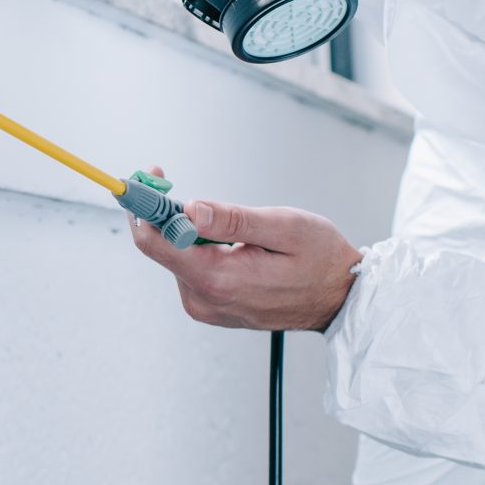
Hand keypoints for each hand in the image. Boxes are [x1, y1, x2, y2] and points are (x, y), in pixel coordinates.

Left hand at [129, 189, 362, 332]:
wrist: (340, 298)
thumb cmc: (321, 260)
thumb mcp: (284, 227)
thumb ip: (232, 219)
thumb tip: (189, 208)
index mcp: (218, 279)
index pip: (155, 242)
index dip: (144, 205)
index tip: (146, 177)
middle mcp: (204, 299)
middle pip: (161, 248)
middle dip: (163, 212)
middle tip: (168, 180)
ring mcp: (207, 307)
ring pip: (176, 257)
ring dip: (185, 230)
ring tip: (222, 220)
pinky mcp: (212, 307)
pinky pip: (191, 270)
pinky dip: (197, 248)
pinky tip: (226, 240)